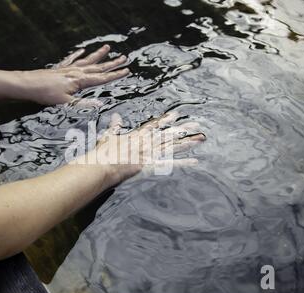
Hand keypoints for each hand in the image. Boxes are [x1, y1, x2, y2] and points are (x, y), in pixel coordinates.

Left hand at [13, 45, 128, 104]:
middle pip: (98, 67)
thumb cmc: (46, 94)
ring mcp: (68, 69)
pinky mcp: (60, 68)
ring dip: (98, 55)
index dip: (115, 75)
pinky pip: (72, 59)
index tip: (127, 70)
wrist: (28, 84)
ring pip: (87, 61)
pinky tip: (82, 50)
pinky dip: (78, 55)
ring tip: (107, 48)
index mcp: (80, 81)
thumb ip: (84, 103)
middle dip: (112, 63)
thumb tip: (100, 104)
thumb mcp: (66, 103)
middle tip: (124, 58)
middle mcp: (77, 72)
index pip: (102, 78)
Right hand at [73, 111, 205, 186]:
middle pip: (168, 134)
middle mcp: (147, 143)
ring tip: (200, 139)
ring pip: (173, 146)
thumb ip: (115, 127)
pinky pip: (171, 165)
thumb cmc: (104, 153)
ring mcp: (151, 154)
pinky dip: (183, 163)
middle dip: (182, 129)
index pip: (155, 125)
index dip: (166, 120)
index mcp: (137, 136)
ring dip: (187, 143)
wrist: (103, 166)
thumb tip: (116, 116)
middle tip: (196, 125)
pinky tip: (195, 161)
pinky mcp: (152, 166)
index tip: (177, 114)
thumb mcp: (109, 137)